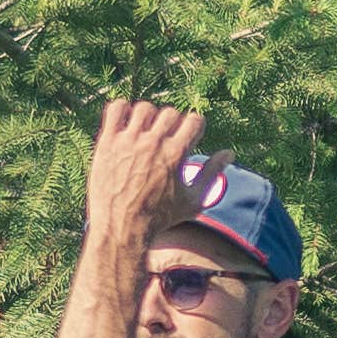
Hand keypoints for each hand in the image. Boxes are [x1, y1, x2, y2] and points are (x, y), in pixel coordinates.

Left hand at [83, 97, 216, 248]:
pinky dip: (123, 111)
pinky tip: (127, 126)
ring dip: (150, 117)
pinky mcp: (107, 142)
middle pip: (170, 113)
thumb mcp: (192, 201)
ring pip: (144, 108)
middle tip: (166, 142)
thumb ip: (212, 174)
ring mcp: (128, 141)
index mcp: (176, 154)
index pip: (194, 119)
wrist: (120, 228)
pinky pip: (116, 109)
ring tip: (147, 134)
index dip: (194, 129)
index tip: (186, 141)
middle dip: (173, 125)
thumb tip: (229, 153)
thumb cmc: (159, 218)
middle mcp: (153, 143)